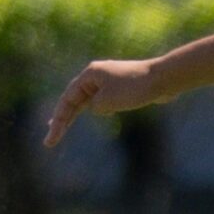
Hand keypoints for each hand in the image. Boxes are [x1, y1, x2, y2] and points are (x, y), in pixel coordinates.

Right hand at [47, 58, 162, 147]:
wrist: (163, 79)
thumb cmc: (134, 88)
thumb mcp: (107, 101)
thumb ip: (94, 107)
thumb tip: (95, 108)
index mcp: (89, 75)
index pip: (67, 100)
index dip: (58, 121)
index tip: (51, 139)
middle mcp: (96, 76)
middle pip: (74, 100)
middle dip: (62, 120)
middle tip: (50, 138)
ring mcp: (109, 81)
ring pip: (87, 100)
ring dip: (76, 113)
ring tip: (61, 125)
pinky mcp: (121, 88)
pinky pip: (102, 99)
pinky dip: (94, 108)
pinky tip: (95, 112)